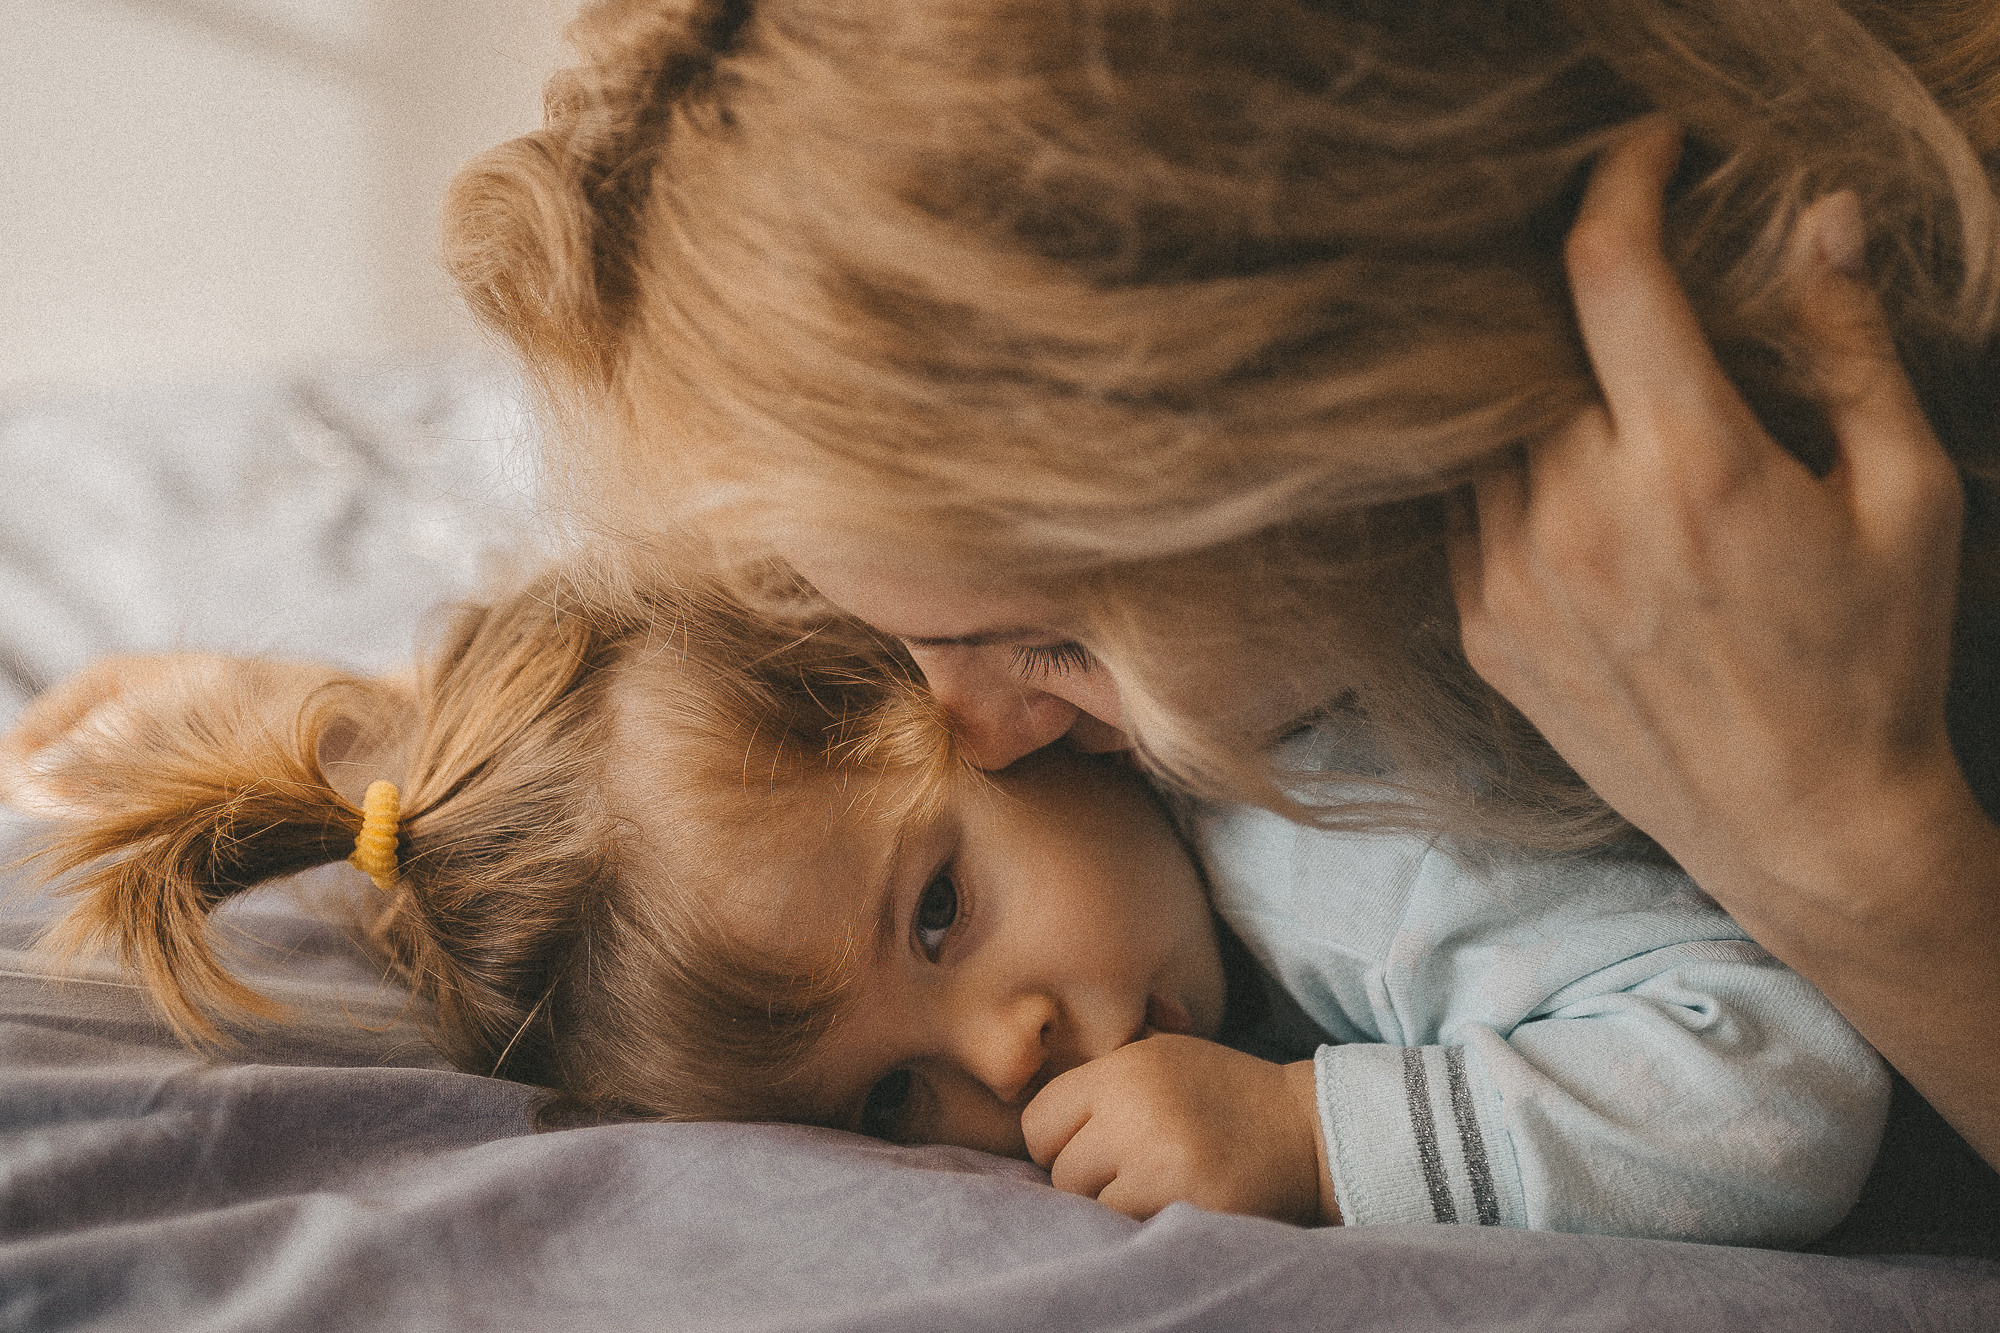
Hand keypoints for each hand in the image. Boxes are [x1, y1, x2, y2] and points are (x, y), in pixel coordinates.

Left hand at [1019, 1035, 1335, 1224]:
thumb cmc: (1221, 1094)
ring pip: (1091, 1207)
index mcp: (1123, 1069)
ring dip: (1115, 1206)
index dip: (1057, 1141)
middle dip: (1090, 1178)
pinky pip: (1130, 1230)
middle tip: (1132, 1170)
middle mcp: (1135, 1110)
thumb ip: (1100, 1081)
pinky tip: (1176, 1202)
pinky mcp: (1188, 1205)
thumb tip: (1030, 1124)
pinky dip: (1145, 1224)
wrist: (1305, 1130)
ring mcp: (1162, 1160)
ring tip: (1157, 1185)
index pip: (1038, 1121)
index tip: (1088, 1146)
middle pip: (1061, 1171)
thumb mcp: (1160, 1056)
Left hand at [1448, 118, 1982, 931]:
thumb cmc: (1873, 663)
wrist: (1801, 828)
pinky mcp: (1482, 631)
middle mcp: (1576, 516)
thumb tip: (1814, 220)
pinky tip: (1566, 480)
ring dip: (1532, 387)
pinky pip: (1462, 507)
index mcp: (1688, 465)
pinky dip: (1503, 471)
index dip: (1620, 181)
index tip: (1646, 152)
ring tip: (1597, 389)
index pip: (1607, 271)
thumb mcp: (1904, 496)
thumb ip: (1848, 346)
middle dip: (1574, 293)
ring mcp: (1511, 579)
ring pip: (1483, 424)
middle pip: (1529, 340)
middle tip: (1628, 286)